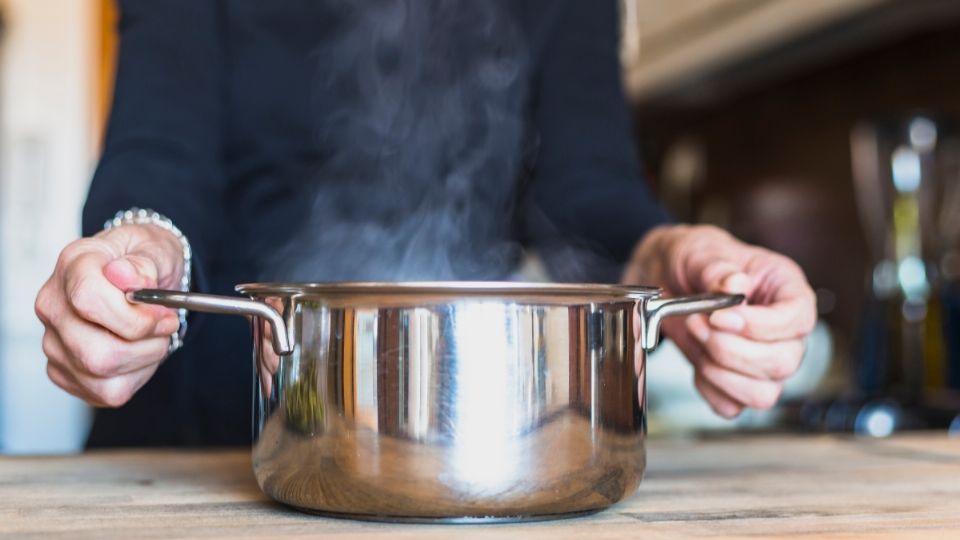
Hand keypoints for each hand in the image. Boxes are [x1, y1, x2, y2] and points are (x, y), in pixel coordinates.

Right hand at [35, 224, 184, 406]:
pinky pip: (105, 391)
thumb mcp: (156, 249)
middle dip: (145, 346)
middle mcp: (53, 305)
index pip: (89, 300)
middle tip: (166, 327)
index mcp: (73, 265)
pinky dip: (134, 376)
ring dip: (144, 360)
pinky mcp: (63, 371)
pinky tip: (138, 353)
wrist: (141, 277)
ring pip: (101, 375)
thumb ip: (143, 263)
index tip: (162, 314)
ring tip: (153, 338)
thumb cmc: (145, 260)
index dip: (134, 317)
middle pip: (95, 352)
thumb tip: (124, 276)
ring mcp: (54, 341)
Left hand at [624, 225, 816, 417]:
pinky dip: (709, 389)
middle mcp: (784, 331)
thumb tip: (734, 285)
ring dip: (720, 373)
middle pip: (784, 363)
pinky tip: (697, 361)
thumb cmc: (694, 259)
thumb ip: (718, 268)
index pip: (799, 319)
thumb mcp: (702, 251)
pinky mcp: (738, 382)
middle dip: (731, 350)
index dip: (761, 326)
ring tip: (696, 338)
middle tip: (696, 323)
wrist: (666, 277)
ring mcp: (764, 361)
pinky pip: (732, 406)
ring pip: (764, 393)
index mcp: (787, 291)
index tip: (721, 317)